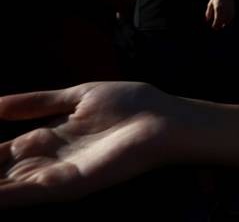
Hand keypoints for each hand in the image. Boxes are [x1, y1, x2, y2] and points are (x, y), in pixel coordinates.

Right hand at [0, 82, 174, 206]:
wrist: (167, 118)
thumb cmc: (132, 105)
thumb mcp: (75, 96)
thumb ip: (34, 102)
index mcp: (45, 138)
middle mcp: (45, 160)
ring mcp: (56, 174)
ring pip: (5, 186)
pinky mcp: (71, 184)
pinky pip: (28, 193)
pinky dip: (3, 195)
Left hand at [205, 0, 235, 30]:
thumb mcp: (210, 3)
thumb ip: (209, 12)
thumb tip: (207, 20)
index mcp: (218, 9)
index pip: (217, 21)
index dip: (215, 26)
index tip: (213, 27)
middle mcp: (225, 10)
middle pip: (222, 22)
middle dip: (219, 25)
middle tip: (216, 27)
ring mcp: (230, 10)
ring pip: (228, 21)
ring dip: (224, 23)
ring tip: (221, 24)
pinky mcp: (233, 10)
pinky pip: (231, 18)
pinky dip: (228, 20)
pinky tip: (226, 20)